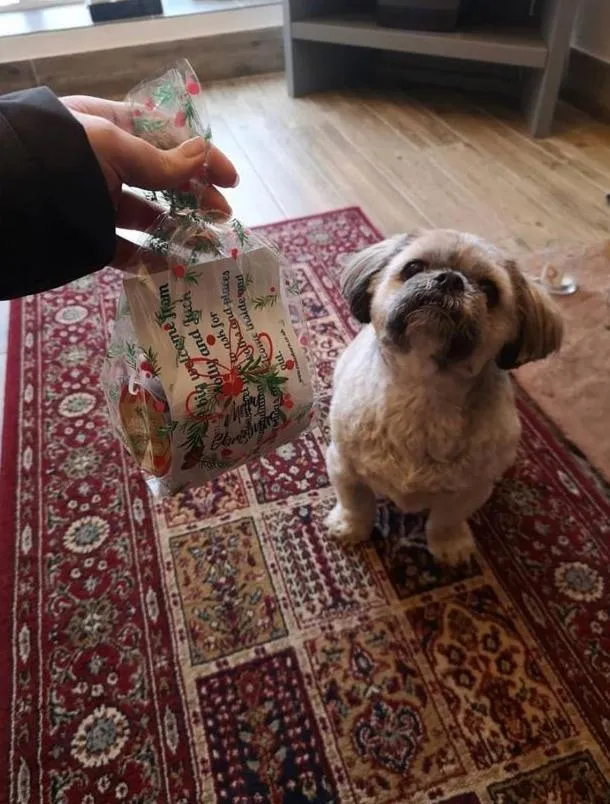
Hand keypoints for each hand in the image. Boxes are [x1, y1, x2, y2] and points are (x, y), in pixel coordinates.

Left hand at [61, 95, 238, 267]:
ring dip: (180, 228)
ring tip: (207, 244)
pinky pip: (127, 249)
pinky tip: (174, 266)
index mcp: (107, 127)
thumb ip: (158, 159)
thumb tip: (203, 154)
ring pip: (149, 215)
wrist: (5, 206)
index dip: (200, 155)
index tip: (229, 179)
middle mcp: (104, 162)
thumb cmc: (59, 159)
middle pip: (162, 177)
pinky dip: (151, 259)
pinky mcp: (91, 237)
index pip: (164, 135)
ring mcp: (97, 200)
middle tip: (223, 215)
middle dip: (195, 194)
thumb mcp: (111, 147)